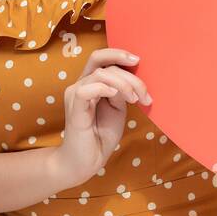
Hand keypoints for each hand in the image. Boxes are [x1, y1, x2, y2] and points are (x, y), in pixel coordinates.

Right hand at [51, 48, 150, 188]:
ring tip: (134, 100)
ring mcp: (75, 95)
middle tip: (142, 91)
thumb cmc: (101, 135)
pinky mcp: (74, 108)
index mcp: (90, 82)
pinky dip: (104, 88)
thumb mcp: (117, 108)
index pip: (101, 58)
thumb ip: (121, 91)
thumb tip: (130, 80)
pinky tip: (115, 95)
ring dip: (123, 84)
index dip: (119, 54)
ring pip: (100, 74)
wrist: (87, 161)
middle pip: (99, 60)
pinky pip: (86, 89)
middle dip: (126, 71)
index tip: (138, 61)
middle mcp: (80, 84)